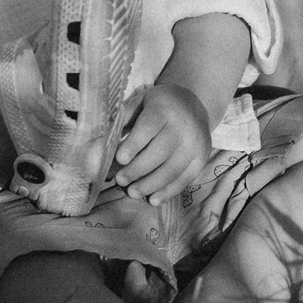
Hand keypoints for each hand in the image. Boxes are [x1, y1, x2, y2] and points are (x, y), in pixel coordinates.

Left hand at [117, 83, 223, 203]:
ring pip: (172, 169)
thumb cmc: (158, 107)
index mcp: (165, 108)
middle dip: (137, 169)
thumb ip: (122, 121)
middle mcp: (184, 126)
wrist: (194, 105)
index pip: (148, 127)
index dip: (134, 144)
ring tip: (132, 192)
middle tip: (120, 180)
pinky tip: (153, 199)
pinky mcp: (201, 158)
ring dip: (150, 185)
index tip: (120, 159)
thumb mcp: (140, 103)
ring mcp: (196, 143)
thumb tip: (101, 147)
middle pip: (160, 152)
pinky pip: (184, 179)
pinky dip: (168, 192)